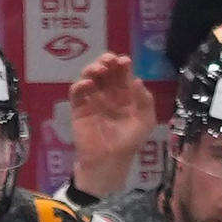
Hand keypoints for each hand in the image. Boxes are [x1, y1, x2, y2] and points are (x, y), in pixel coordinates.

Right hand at [65, 51, 156, 201]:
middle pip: (105, 70)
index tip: (124, 62)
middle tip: (109, 61)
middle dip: (106, 60)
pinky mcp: (79, 109)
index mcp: (125, 94)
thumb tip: (137, 80)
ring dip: (92, 68)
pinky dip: (80, 85)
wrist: (110, 161)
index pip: (121, 73)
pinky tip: (88, 84)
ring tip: (99, 70)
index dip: (122, 63)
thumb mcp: (145, 121)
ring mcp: (92, 100)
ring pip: (89, 76)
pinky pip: (76, 92)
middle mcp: (108, 93)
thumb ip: (145, 100)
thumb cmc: (129, 142)